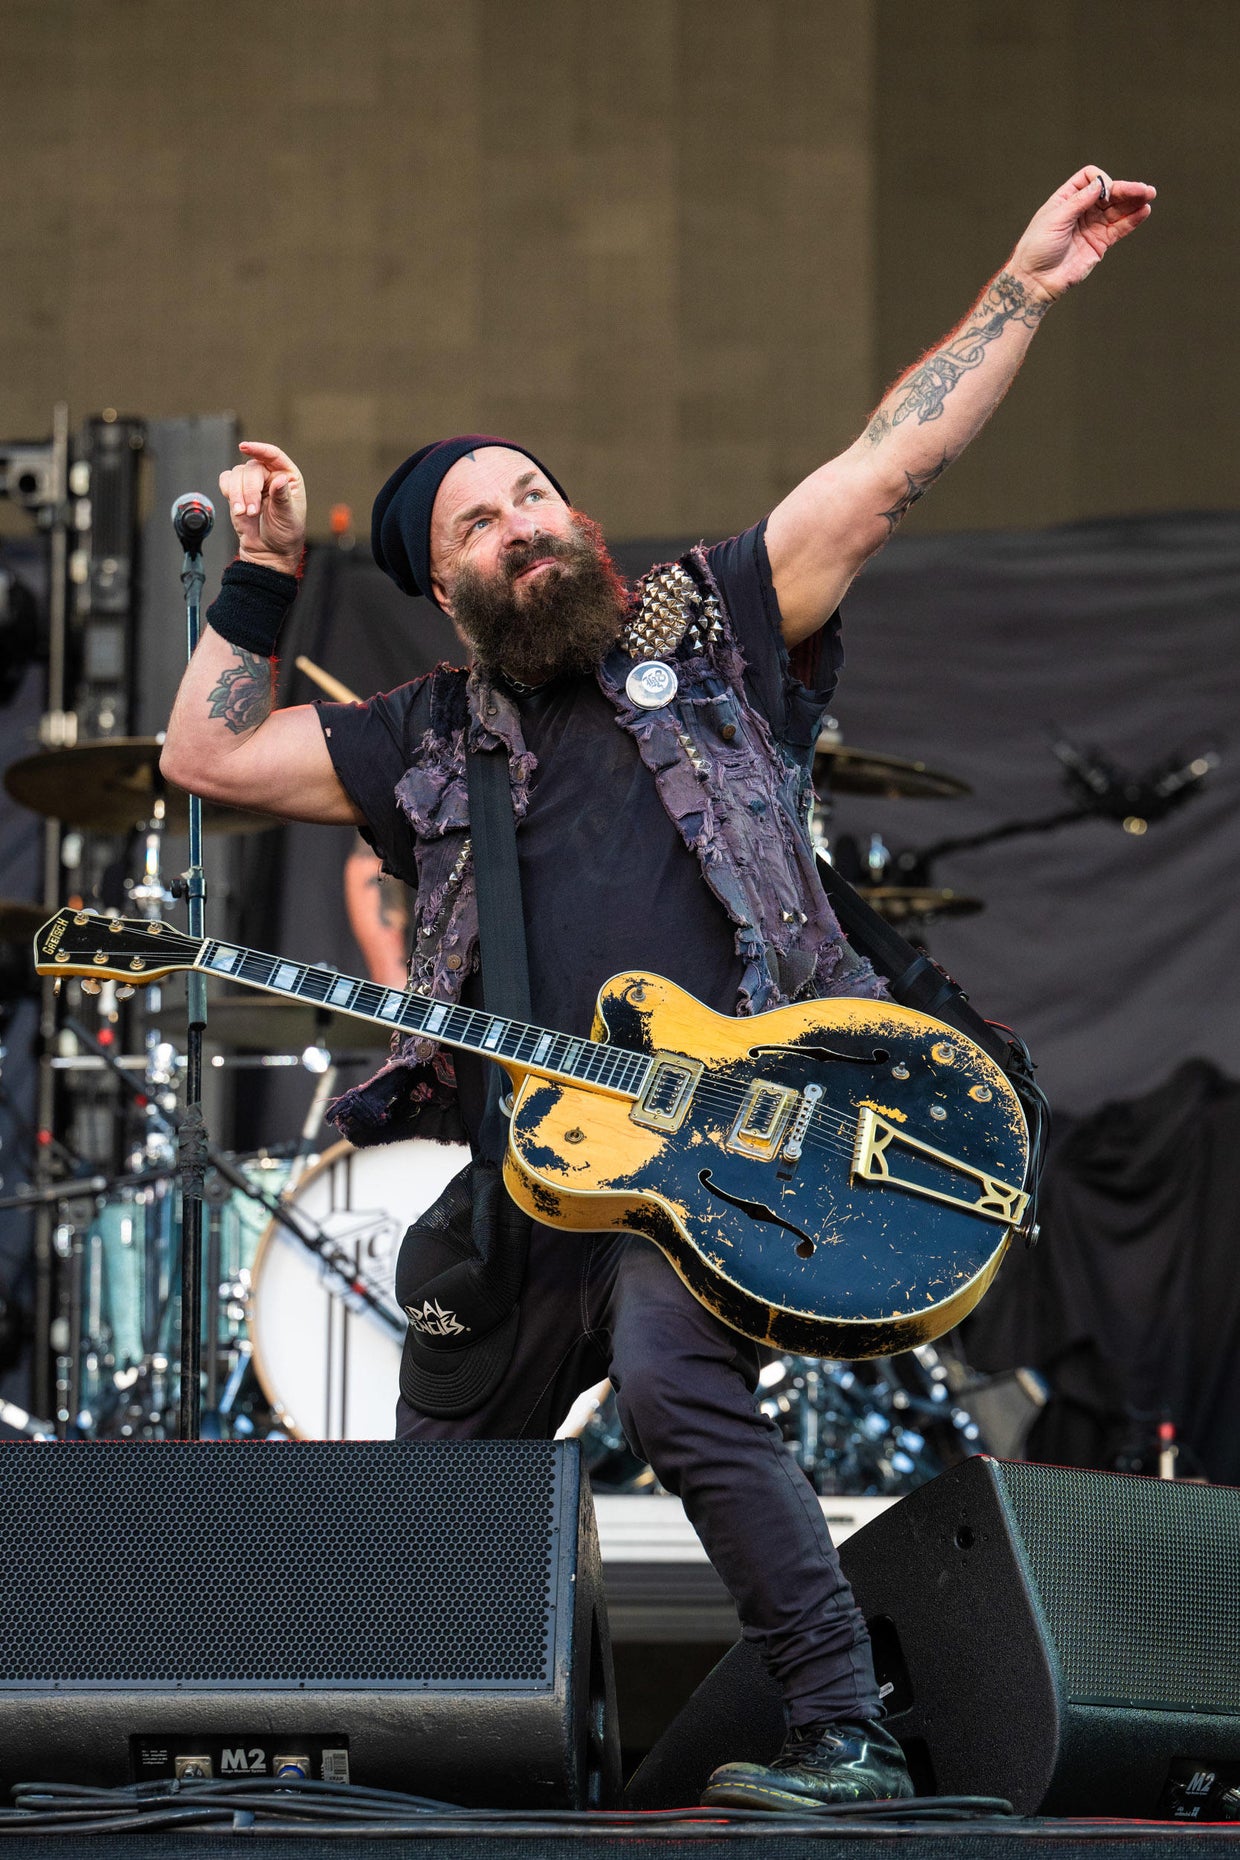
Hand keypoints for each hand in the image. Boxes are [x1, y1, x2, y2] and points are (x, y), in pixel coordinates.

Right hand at [218, 441, 306, 568]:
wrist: (268, 552)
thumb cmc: (284, 534)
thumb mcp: (288, 517)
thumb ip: (282, 497)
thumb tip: (279, 479)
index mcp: (287, 476)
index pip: (273, 455)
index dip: (259, 449)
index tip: (244, 447)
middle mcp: (269, 476)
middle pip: (252, 467)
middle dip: (249, 489)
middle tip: (252, 511)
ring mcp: (253, 483)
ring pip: (237, 474)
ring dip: (237, 494)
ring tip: (244, 513)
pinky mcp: (237, 492)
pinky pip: (226, 481)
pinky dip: (228, 491)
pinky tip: (236, 507)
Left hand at [1009, 166, 1155, 301]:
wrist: (1035, 281)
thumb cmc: (1037, 249)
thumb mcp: (1054, 219)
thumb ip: (1078, 201)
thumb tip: (1099, 184)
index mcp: (1066, 199)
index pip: (1090, 179)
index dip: (1100, 181)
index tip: (1103, 193)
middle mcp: (1082, 210)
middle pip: (1109, 193)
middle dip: (1126, 189)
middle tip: (1144, 189)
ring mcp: (1092, 226)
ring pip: (1117, 209)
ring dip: (1134, 202)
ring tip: (1149, 195)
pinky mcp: (1100, 243)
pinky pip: (1119, 228)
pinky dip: (1132, 219)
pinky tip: (1144, 211)